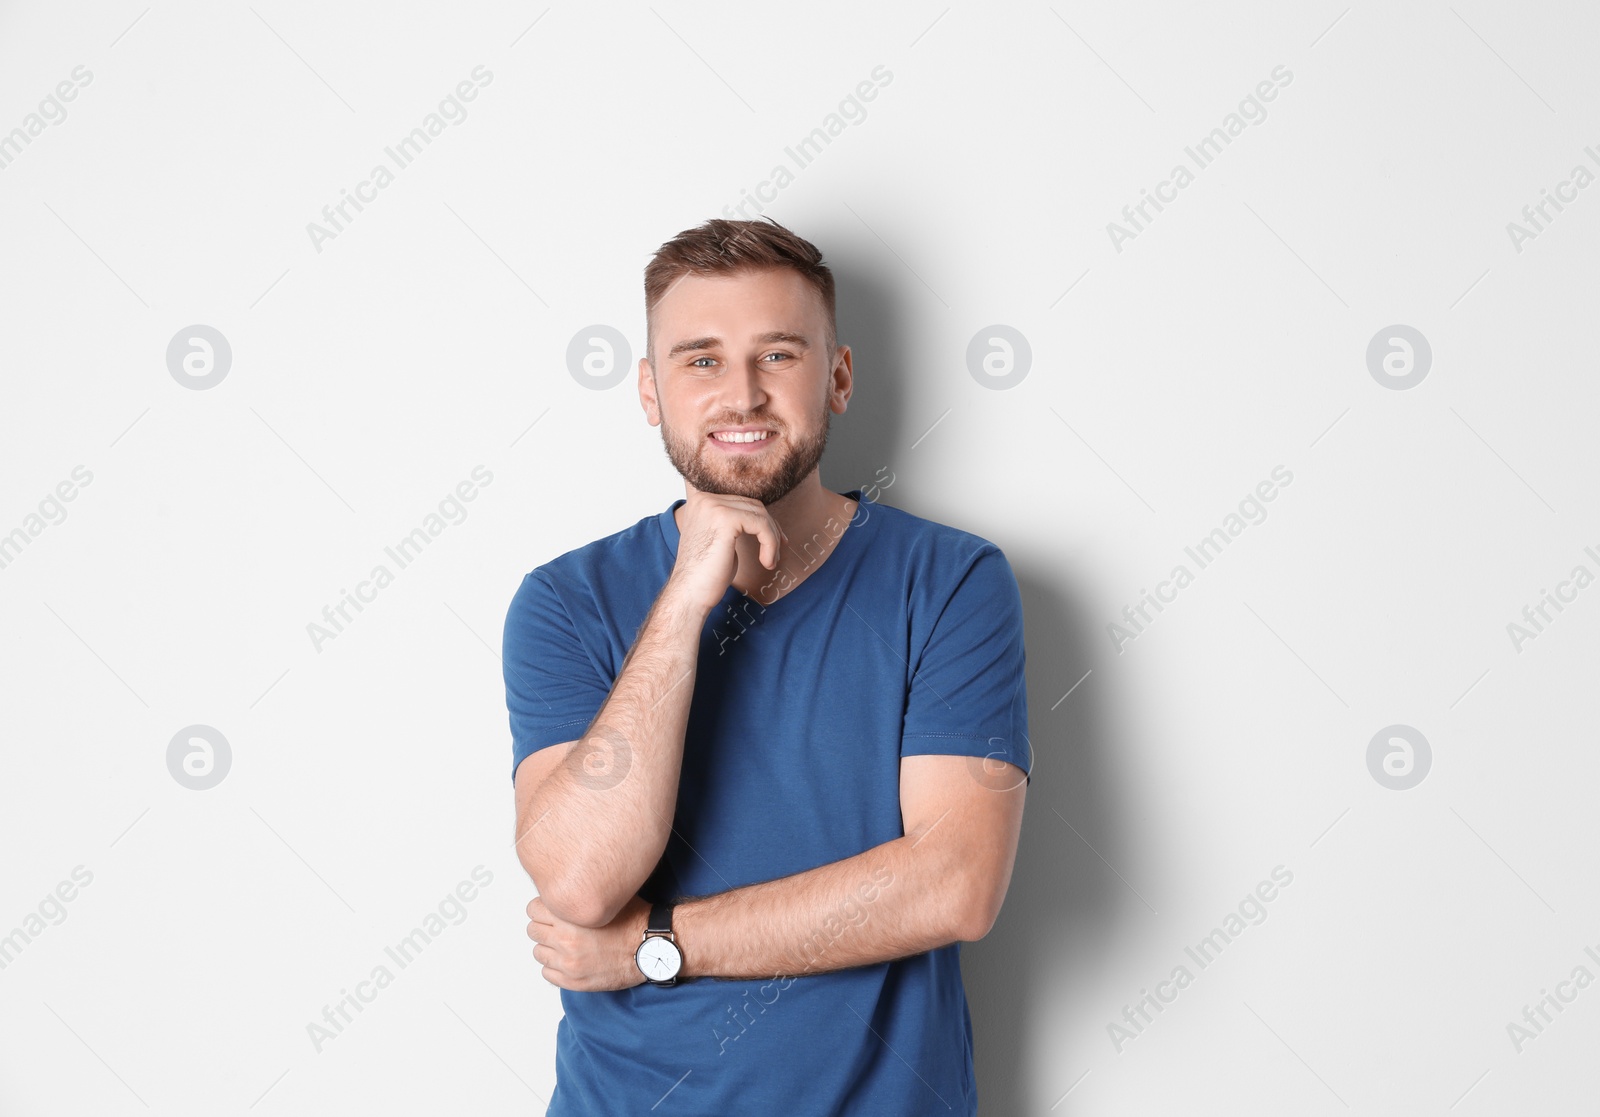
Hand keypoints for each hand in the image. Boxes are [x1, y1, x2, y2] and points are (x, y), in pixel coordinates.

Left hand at [527, 893, 650, 991]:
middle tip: (559, 926)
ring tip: (567, 944)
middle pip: (533, 930)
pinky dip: (555, 966)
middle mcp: (566, 941)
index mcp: (571, 918)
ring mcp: (569, 964)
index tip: (552, 909)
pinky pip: (547, 973)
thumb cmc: (634, 921)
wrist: (652, 948)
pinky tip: (571, 959)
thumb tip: (563, 887)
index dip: (543, 907)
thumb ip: (580, 894)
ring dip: (549, 947)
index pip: (534, 909)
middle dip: (544, 926)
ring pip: (538, 952)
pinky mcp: (574, 981)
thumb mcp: (607, 897)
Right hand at [666, 491, 781, 613]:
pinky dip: (770, 544)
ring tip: (770, 561)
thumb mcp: (720, 540)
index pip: (742, 502)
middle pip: (753, 505)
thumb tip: (761, 518)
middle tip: (776, 553)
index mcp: (701, 500)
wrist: (689, 594)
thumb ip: (734, 524)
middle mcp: (704, 498)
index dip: (761, 521)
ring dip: (772, 539)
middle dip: (770, 529)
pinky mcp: (725, 518)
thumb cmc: (705, 574)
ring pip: (760, 514)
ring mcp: (713, 506)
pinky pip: (761, 525)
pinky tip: (766, 563)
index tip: (774, 541)